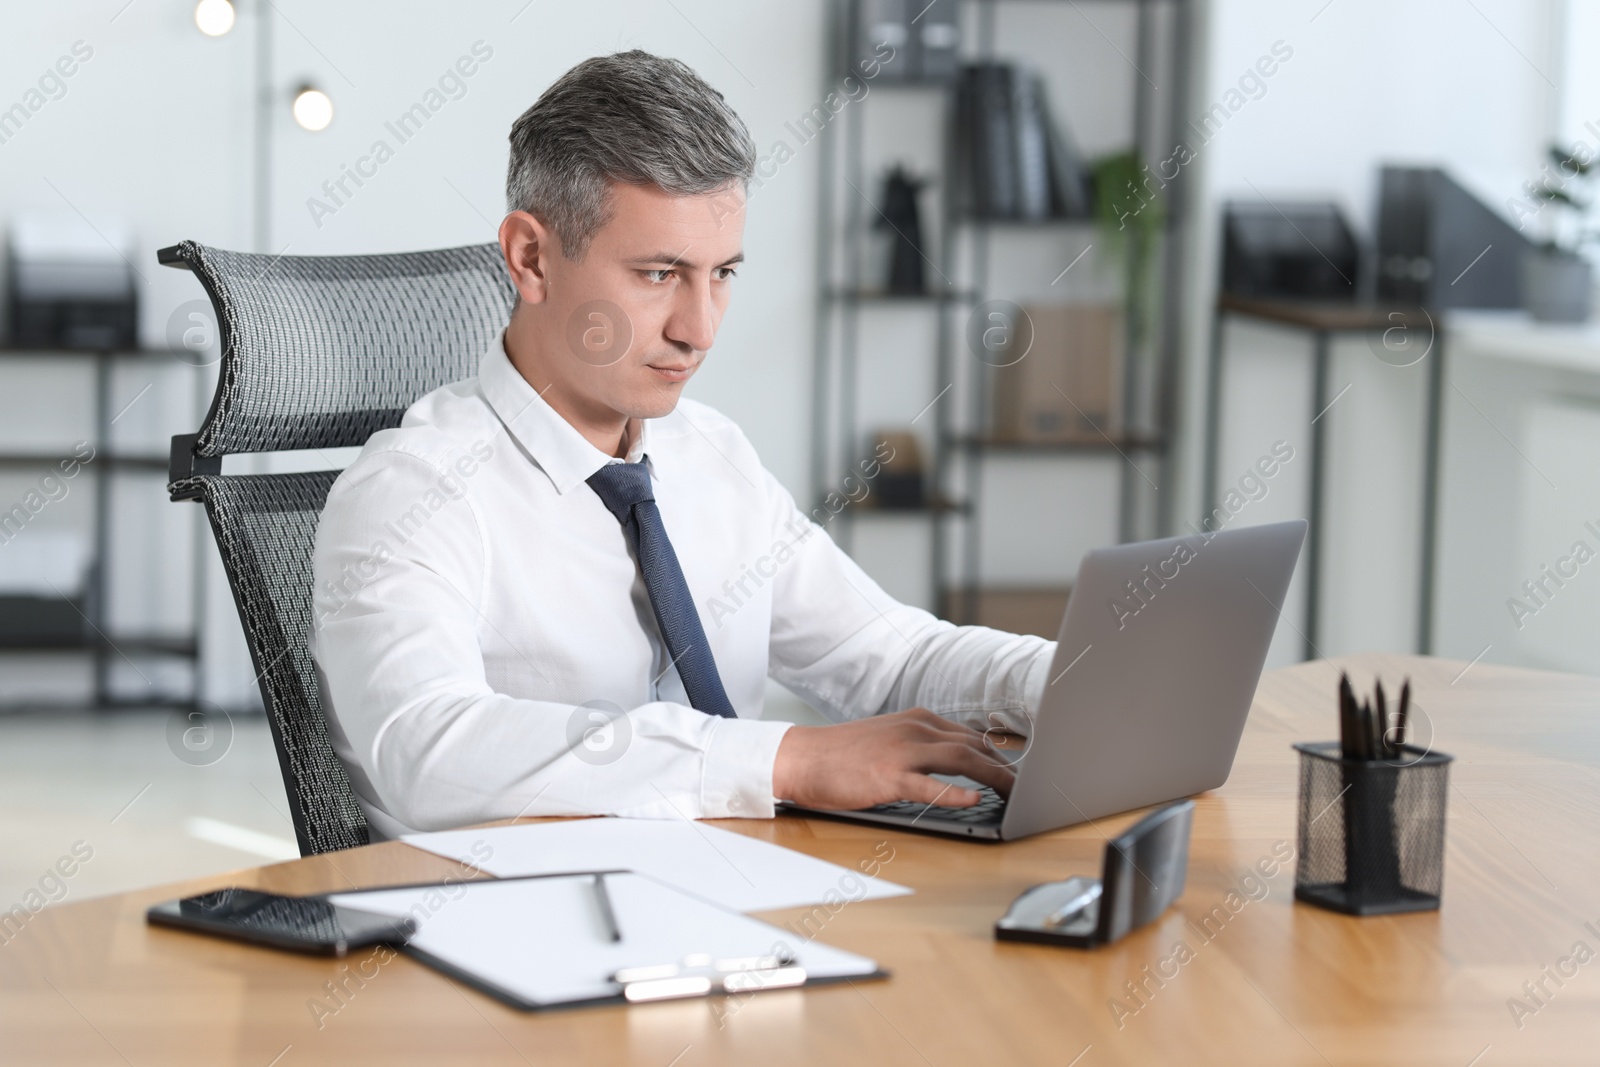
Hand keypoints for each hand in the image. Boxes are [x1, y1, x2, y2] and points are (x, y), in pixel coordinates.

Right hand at [771, 707, 1014, 810]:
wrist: (799, 757)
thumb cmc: (842, 754)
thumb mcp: (888, 738)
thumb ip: (921, 745)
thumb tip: (956, 760)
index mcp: (916, 719)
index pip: (970, 734)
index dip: (999, 753)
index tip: (1018, 770)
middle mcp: (914, 729)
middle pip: (974, 745)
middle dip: (1006, 767)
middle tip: (1026, 788)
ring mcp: (902, 752)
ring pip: (961, 759)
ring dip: (994, 776)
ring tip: (1016, 793)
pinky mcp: (887, 777)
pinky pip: (929, 785)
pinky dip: (956, 792)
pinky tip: (976, 799)